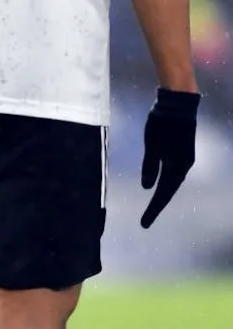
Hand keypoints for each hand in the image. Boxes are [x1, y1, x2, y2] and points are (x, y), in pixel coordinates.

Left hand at [140, 88, 198, 228]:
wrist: (177, 105)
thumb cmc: (162, 125)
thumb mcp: (152, 147)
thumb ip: (150, 167)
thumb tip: (147, 188)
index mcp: (177, 166)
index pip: (163, 193)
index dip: (154, 208)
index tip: (144, 223)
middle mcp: (184, 165)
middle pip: (169, 190)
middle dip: (157, 205)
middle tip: (146, 220)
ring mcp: (184, 158)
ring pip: (172, 181)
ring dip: (163, 194)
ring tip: (152, 208)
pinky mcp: (182, 151)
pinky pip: (173, 172)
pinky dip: (165, 182)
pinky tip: (159, 186)